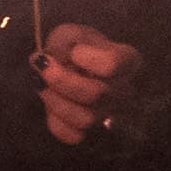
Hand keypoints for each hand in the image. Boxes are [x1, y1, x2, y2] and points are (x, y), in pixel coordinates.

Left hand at [35, 21, 138, 146]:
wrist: (66, 63)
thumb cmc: (74, 46)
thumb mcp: (69, 34)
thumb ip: (62, 44)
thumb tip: (46, 62)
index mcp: (127, 61)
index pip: (113, 65)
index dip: (88, 59)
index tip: (75, 51)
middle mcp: (123, 90)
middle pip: (97, 95)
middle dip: (62, 81)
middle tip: (44, 67)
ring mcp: (108, 112)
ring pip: (86, 119)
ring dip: (56, 101)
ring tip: (42, 84)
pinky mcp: (88, 129)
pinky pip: (73, 135)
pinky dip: (55, 121)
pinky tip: (51, 104)